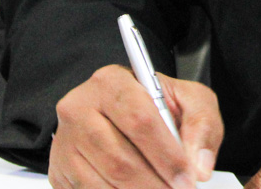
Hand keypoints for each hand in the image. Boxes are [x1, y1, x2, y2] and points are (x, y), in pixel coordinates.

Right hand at [49, 64, 223, 188]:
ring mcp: (65, 141)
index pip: (140, 120)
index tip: (187, 180)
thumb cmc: (155, 105)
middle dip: (155, 184)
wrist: (118, 112)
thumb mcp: (188, 100)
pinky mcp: (59, 170)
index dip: (167, 156)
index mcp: (111, 82)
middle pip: (120, 158)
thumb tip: (198, 167)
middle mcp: (80, 108)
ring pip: (104, 182)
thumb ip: (201, 126)